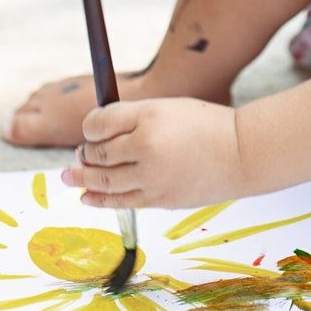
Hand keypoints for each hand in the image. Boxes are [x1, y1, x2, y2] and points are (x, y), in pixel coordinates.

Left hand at [61, 98, 251, 208]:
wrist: (242, 153)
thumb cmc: (207, 125)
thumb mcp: (169, 108)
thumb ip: (134, 118)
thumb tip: (98, 134)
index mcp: (148, 116)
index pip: (100, 122)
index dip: (89, 127)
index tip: (90, 130)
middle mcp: (146, 146)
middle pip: (98, 153)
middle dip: (84, 154)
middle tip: (79, 154)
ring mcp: (152, 177)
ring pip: (104, 181)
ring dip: (83, 179)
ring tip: (68, 177)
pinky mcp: (159, 199)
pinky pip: (121, 201)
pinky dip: (99, 200)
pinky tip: (87, 197)